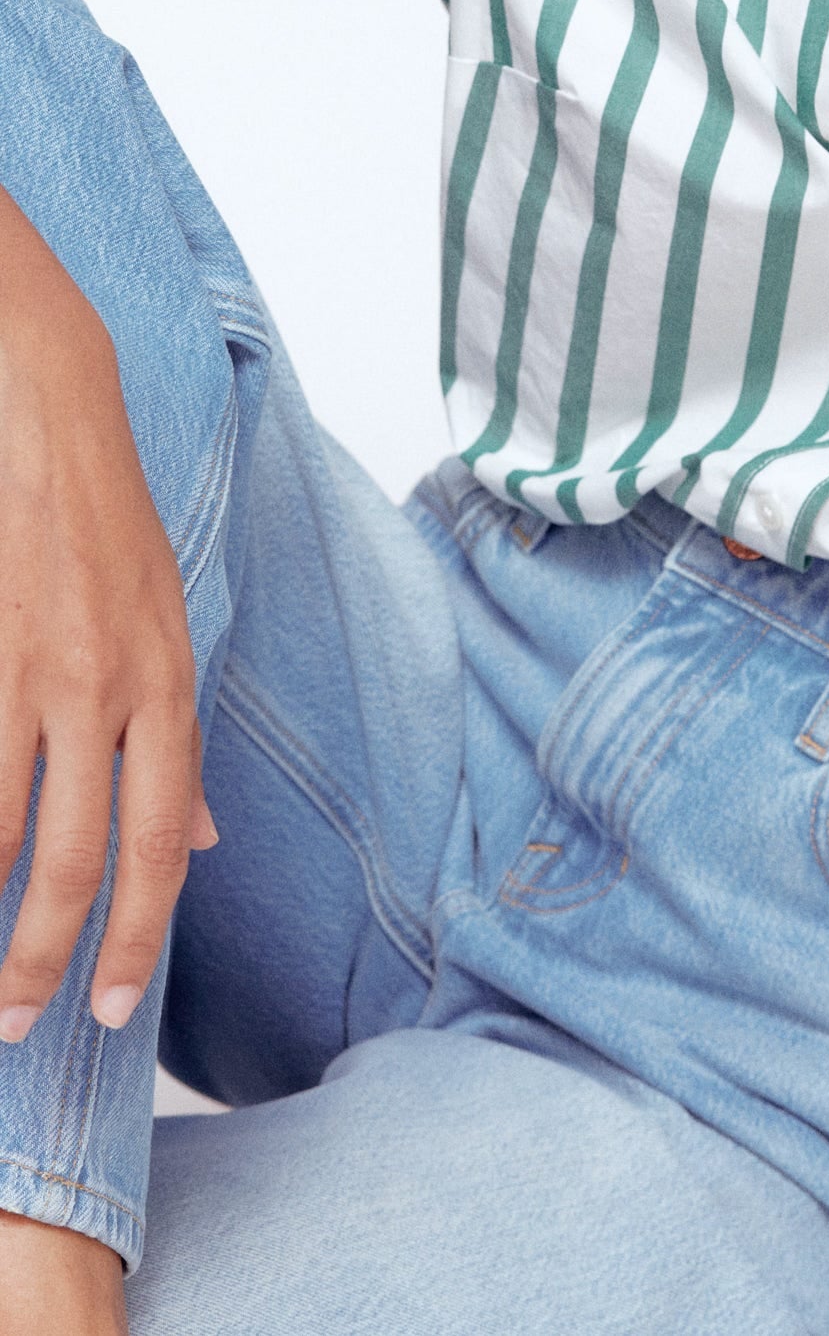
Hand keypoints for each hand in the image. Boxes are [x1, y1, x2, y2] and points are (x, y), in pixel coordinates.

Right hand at [0, 185, 213, 1042]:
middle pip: (78, 855)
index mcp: (168, 682)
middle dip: (48, 956)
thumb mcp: (172, 627)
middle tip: (24, 1022)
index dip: (138, 930)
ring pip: (2, 833)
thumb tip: (202, 845)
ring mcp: (30, 668)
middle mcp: (106, 684)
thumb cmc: (107, 526)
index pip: (161, 837)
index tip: (114, 1006)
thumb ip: (177, 742)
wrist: (49, 412)